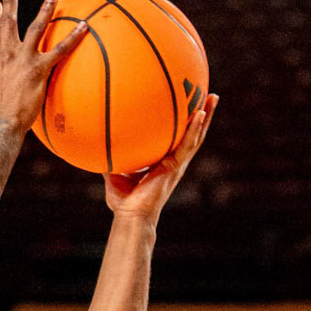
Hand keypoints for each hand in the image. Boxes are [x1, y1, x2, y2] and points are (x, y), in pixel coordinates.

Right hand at [0, 0, 85, 133]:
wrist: (1, 124)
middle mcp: (6, 53)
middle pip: (8, 21)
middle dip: (10, 0)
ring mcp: (23, 59)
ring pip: (37, 27)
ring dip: (45, 9)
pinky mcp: (39, 69)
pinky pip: (60, 50)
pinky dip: (74, 37)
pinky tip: (84, 26)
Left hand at [105, 94, 218, 220]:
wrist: (132, 215)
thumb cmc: (124, 201)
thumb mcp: (115, 174)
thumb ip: (112, 157)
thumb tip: (98, 142)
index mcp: (164, 162)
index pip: (178, 139)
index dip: (185, 124)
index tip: (189, 107)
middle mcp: (175, 161)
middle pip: (193, 134)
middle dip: (202, 114)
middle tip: (209, 95)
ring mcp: (178, 164)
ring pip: (196, 136)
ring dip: (206, 116)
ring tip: (213, 97)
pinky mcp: (176, 167)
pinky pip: (188, 144)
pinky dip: (195, 129)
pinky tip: (201, 114)